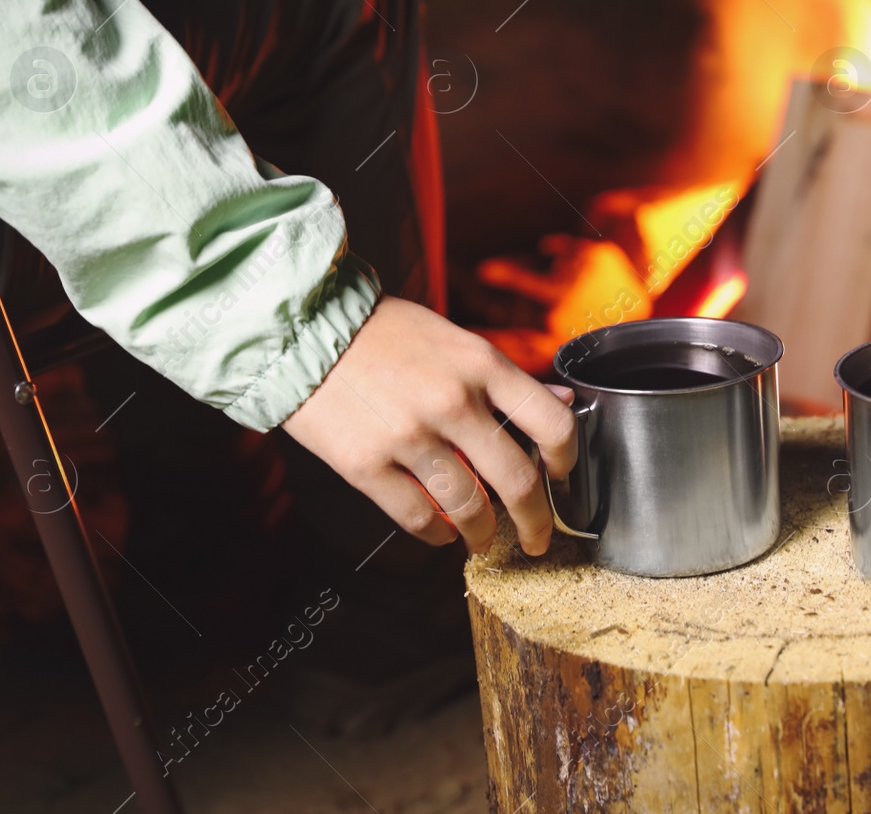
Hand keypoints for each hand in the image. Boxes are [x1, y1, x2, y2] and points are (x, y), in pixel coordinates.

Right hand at [282, 296, 577, 554]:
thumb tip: (560, 402)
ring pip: (470, 509)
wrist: (303, 330)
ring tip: (483, 541)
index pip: (551, 423)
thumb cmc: (383, 332)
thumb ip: (505, 377)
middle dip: (536, 521)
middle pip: (518, 481)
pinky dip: (437, 535)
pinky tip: (441, 533)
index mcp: (481, 364)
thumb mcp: (455, 339)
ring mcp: (409, 437)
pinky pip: (418, 519)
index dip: (567, 460)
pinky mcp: (366, 466)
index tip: (562, 475)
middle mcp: (452, 402)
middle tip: (537, 538)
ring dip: (484, 535)